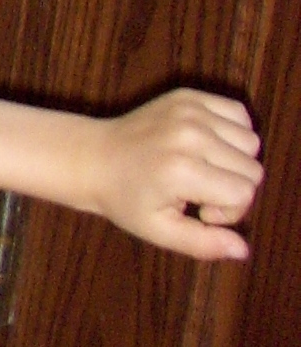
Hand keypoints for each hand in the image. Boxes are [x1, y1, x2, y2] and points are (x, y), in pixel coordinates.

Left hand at [0, 88, 262, 261]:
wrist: (93, 158)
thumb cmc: (125, 199)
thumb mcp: (159, 231)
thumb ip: (203, 244)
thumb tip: (244, 251)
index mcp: (181, 170)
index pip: (244, 193)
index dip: (230, 211)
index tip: (201, 211)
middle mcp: (189, 135)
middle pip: (253, 169)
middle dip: (234, 188)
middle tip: (198, 193)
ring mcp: (190, 111)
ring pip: (251, 142)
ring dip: (235, 161)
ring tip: (202, 169)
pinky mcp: (189, 95)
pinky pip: (239, 114)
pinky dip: (232, 133)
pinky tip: (205, 147)